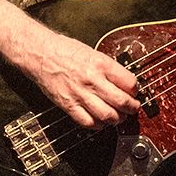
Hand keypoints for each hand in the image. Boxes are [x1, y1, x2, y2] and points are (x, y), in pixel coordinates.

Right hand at [20, 30, 139, 128]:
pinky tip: (100, 122)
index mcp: (101, 64)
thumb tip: (123, 81)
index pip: (129, 83)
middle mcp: (92, 80)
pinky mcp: (68, 104)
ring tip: (119, 117)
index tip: (134, 92)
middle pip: (122, 101)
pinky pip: (88, 122)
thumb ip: (107, 68)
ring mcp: (80, 94)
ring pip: (107, 115)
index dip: (135, 90)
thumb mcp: (92, 52)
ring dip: (117, 119)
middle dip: (132, 108)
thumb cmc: (63, 50)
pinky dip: (98, 125)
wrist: (40, 53)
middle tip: (133, 108)